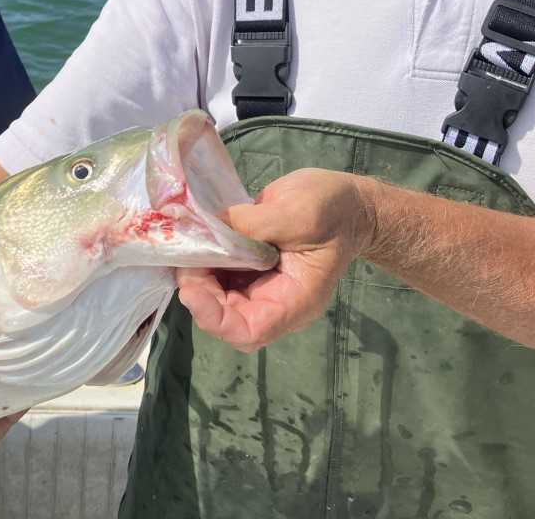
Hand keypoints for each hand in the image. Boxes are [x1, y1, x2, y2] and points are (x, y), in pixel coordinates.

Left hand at [177, 168, 375, 351]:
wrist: (348, 203)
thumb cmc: (332, 211)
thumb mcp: (296, 213)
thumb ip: (252, 226)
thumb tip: (209, 229)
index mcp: (296, 300)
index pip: (249, 330)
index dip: (214, 317)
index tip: (191, 288)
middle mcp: (276, 301)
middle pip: (227, 317)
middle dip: (200, 292)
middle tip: (186, 258)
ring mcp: (262, 287)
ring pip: (218, 298)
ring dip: (198, 277)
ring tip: (190, 244)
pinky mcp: (252, 269)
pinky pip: (220, 276)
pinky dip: (204, 262)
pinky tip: (198, 238)